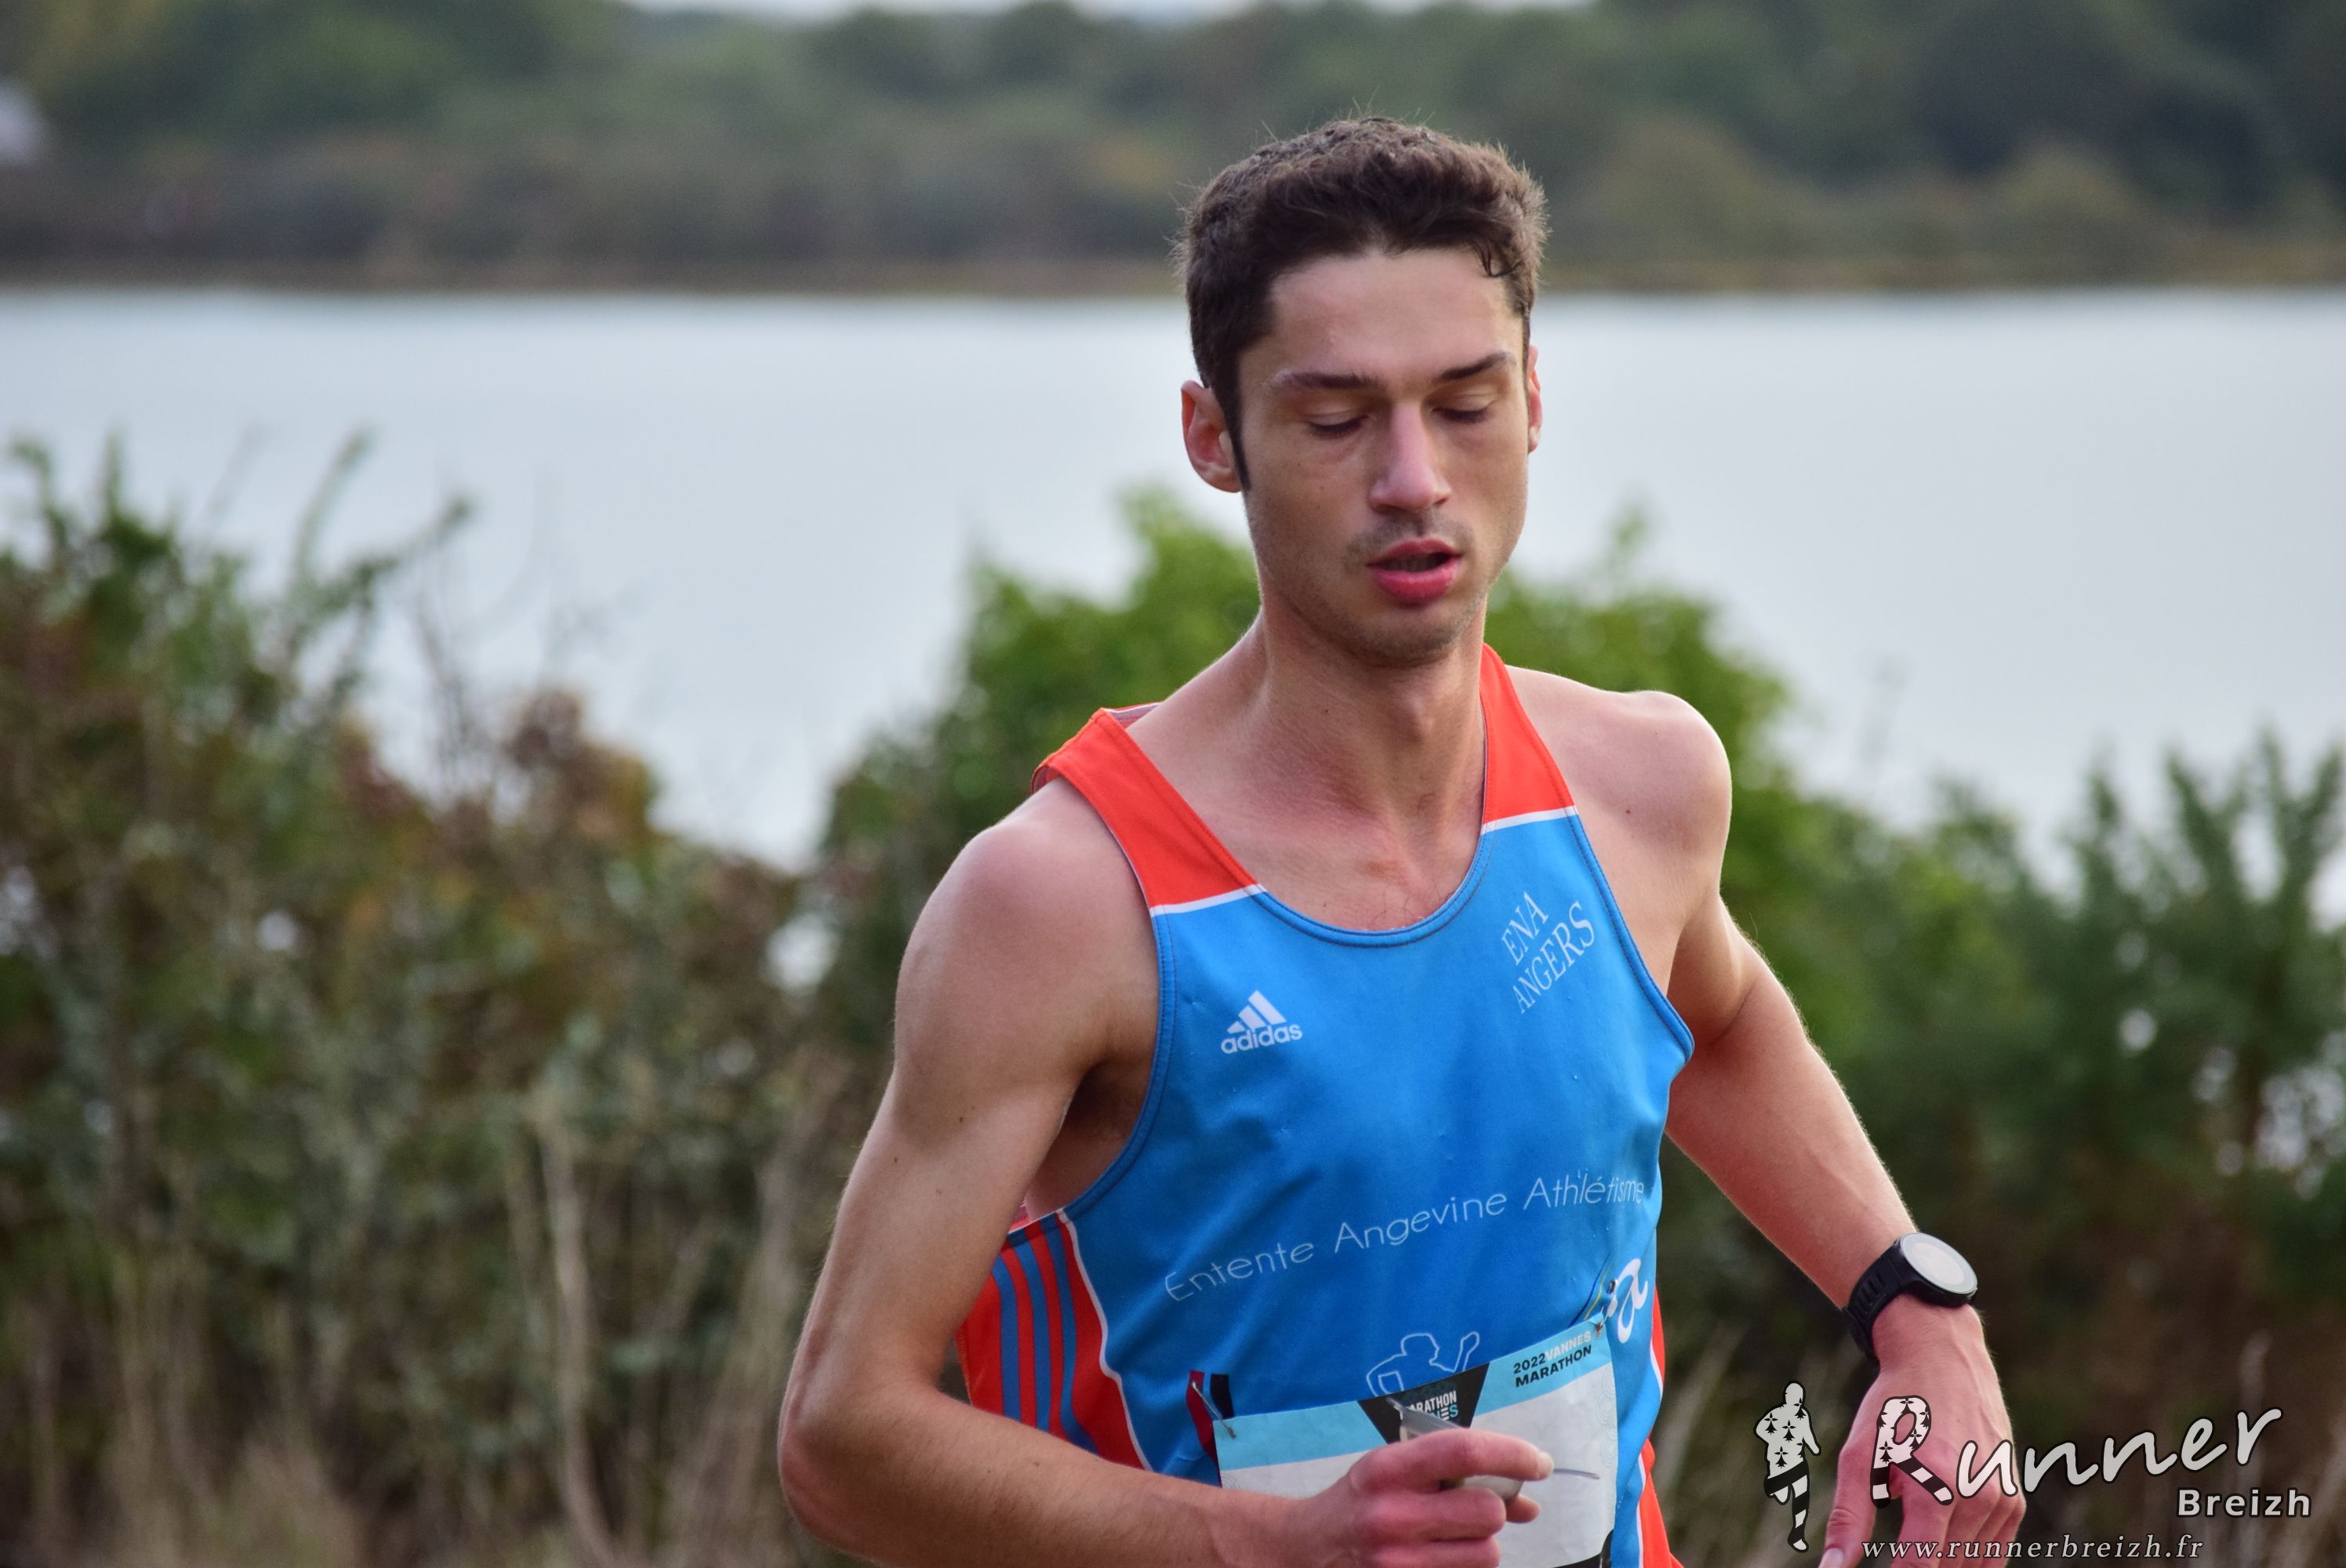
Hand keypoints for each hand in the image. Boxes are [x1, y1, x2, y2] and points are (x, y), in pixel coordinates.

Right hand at [1267, 1428, 1550, 1567]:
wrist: (1307, 1550)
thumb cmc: (1361, 1502)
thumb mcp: (1394, 1471)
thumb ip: (1454, 1476)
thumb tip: (1528, 1502)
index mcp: (1387, 1469)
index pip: (1463, 1452)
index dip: (1511, 1453)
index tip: (1537, 1461)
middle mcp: (1391, 1515)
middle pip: (1487, 1512)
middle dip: (1493, 1511)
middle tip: (1475, 1509)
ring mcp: (1397, 1561)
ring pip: (1486, 1554)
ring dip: (1481, 1545)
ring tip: (1450, 1537)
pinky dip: (1465, 1567)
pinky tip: (1439, 1558)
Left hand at [1821, 1300, 2023, 1567]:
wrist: (1943, 1359)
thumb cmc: (1894, 1407)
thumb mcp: (1858, 1456)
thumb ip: (1847, 1518)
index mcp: (1936, 1489)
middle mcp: (1978, 1498)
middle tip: (1894, 1554)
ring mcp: (2002, 1500)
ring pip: (1969, 1567)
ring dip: (1941, 1564)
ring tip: (1911, 1544)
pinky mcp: (2013, 1500)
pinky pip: (1992, 1554)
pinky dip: (1966, 1559)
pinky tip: (1939, 1545)